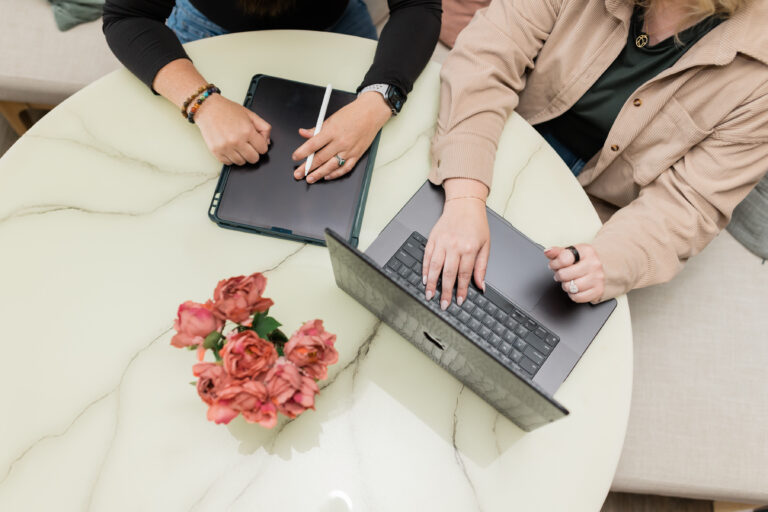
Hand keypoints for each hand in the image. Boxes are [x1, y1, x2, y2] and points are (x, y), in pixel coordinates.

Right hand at [194, 93, 270, 165]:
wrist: (208, 108)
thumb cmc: (228, 110)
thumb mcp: (250, 115)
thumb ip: (263, 128)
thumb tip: (267, 142)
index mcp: (247, 131)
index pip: (263, 149)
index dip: (261, 145)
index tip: (256, 142)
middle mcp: (236, 140)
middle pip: (254, 159)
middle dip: (253, 152)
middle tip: (247, 144)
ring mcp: (226, 147)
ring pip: (241, 163)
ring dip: (241, 155)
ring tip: (237, 145)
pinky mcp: (216, 151)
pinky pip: (229, 163)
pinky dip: (230, 158)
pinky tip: (229, 148)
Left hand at [291, 91, 390, 182]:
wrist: (371, 113)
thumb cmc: (352, 114)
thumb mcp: (331, 118)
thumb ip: (317, 129)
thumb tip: (303, 133)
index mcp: (332, 131)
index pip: (313, 144)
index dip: (302, 152)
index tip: (295, 157)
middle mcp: (340, 142)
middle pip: (320, 158)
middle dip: (307, 167)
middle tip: (298, 174)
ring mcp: (349, 150)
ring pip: (331, 166)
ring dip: (319, 174)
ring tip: (310, 179)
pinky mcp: (357, 155)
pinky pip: (345, 168)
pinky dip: (335, 174)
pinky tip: (327, 176)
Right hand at [423, 179, 490, 309]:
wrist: (464, 204)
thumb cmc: (476, 224)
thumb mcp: (485, 245)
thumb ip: (481, 267)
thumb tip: (481, 285)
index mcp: (469, 248)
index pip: (464, 274)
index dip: (461, 289)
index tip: (459, 300)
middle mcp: (454, 246)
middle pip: (448, 273)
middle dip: (445, 291)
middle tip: (443, 304)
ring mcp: (442, 242)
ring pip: (435, 266)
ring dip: (431, 282)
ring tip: (429, 294)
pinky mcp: (433, 238)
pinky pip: (427, 256)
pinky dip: (424, 268)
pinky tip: (424, 278)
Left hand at [545, 244, 604, 302]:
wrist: (598, 268)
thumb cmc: (581, 260)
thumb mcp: (569, 252)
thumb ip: (556, 252)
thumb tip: (548, 252)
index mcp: (586, 251)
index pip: (563, 259)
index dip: (554, 264)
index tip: (554, 265)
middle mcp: (594, 264)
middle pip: (564, 275)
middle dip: (559, 276)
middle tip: (562, 274)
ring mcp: (597, 278)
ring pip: (571, 287)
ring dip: (566, 286)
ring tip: (569, 281)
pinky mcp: (598, 290)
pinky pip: (577, 297)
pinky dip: (573, 295)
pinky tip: (575, 288)